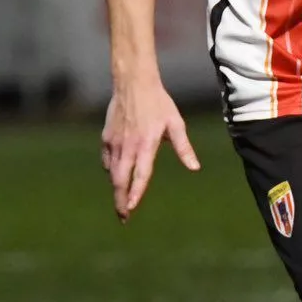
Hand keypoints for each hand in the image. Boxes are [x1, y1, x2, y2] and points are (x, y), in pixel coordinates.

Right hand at [101, 76, 199, 221]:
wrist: (133, 83)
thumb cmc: (159, 103)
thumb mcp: (176, 124)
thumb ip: (184, 148)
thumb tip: (195, 168)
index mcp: (146, 144)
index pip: (140, 174)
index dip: (135, 193)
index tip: (131, 209)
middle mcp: (128, 146)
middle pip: (120, 180)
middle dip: (120, 201)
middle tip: (124, 218)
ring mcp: (114, 143)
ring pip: (112, 173)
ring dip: (116, 189)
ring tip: (122, 202)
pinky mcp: (106, 138)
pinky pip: (107, 160)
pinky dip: (112, 171)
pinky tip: (117, 175)